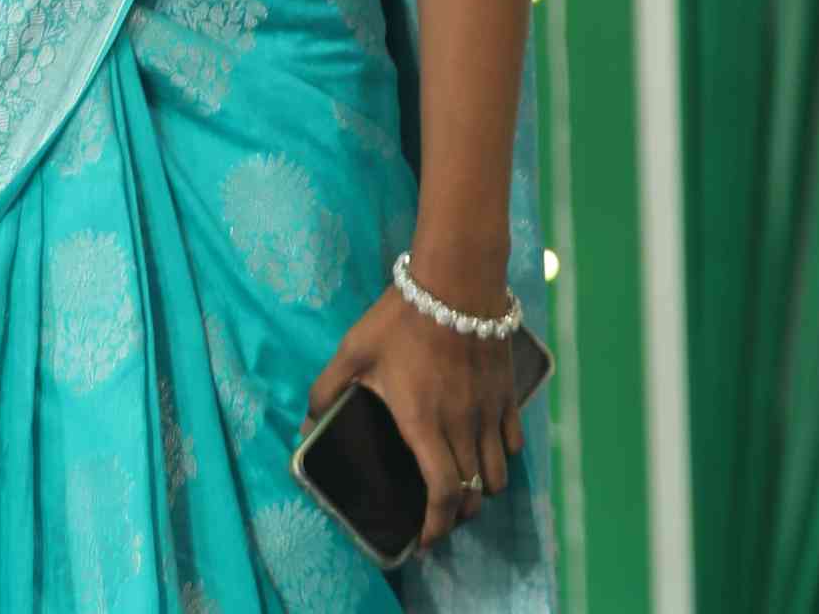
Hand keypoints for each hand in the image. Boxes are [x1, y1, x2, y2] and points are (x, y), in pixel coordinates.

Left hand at [304, 284, 530, 554]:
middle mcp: (463, 427)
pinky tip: (485, 447)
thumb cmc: (402, 317)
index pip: (443, 495)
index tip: (425, 540)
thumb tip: (305, 426)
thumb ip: (325, 392)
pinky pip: (512, 441)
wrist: (457, 278)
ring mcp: (490, 411)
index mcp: (424, 425)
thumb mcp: (353, 352)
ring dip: (482, 488)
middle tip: (439, 514)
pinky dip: (501, 455)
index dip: (437, 527)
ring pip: (497, 473)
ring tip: (463, 484)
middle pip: (474, 493)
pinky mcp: (507, 392)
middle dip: (457, 514)